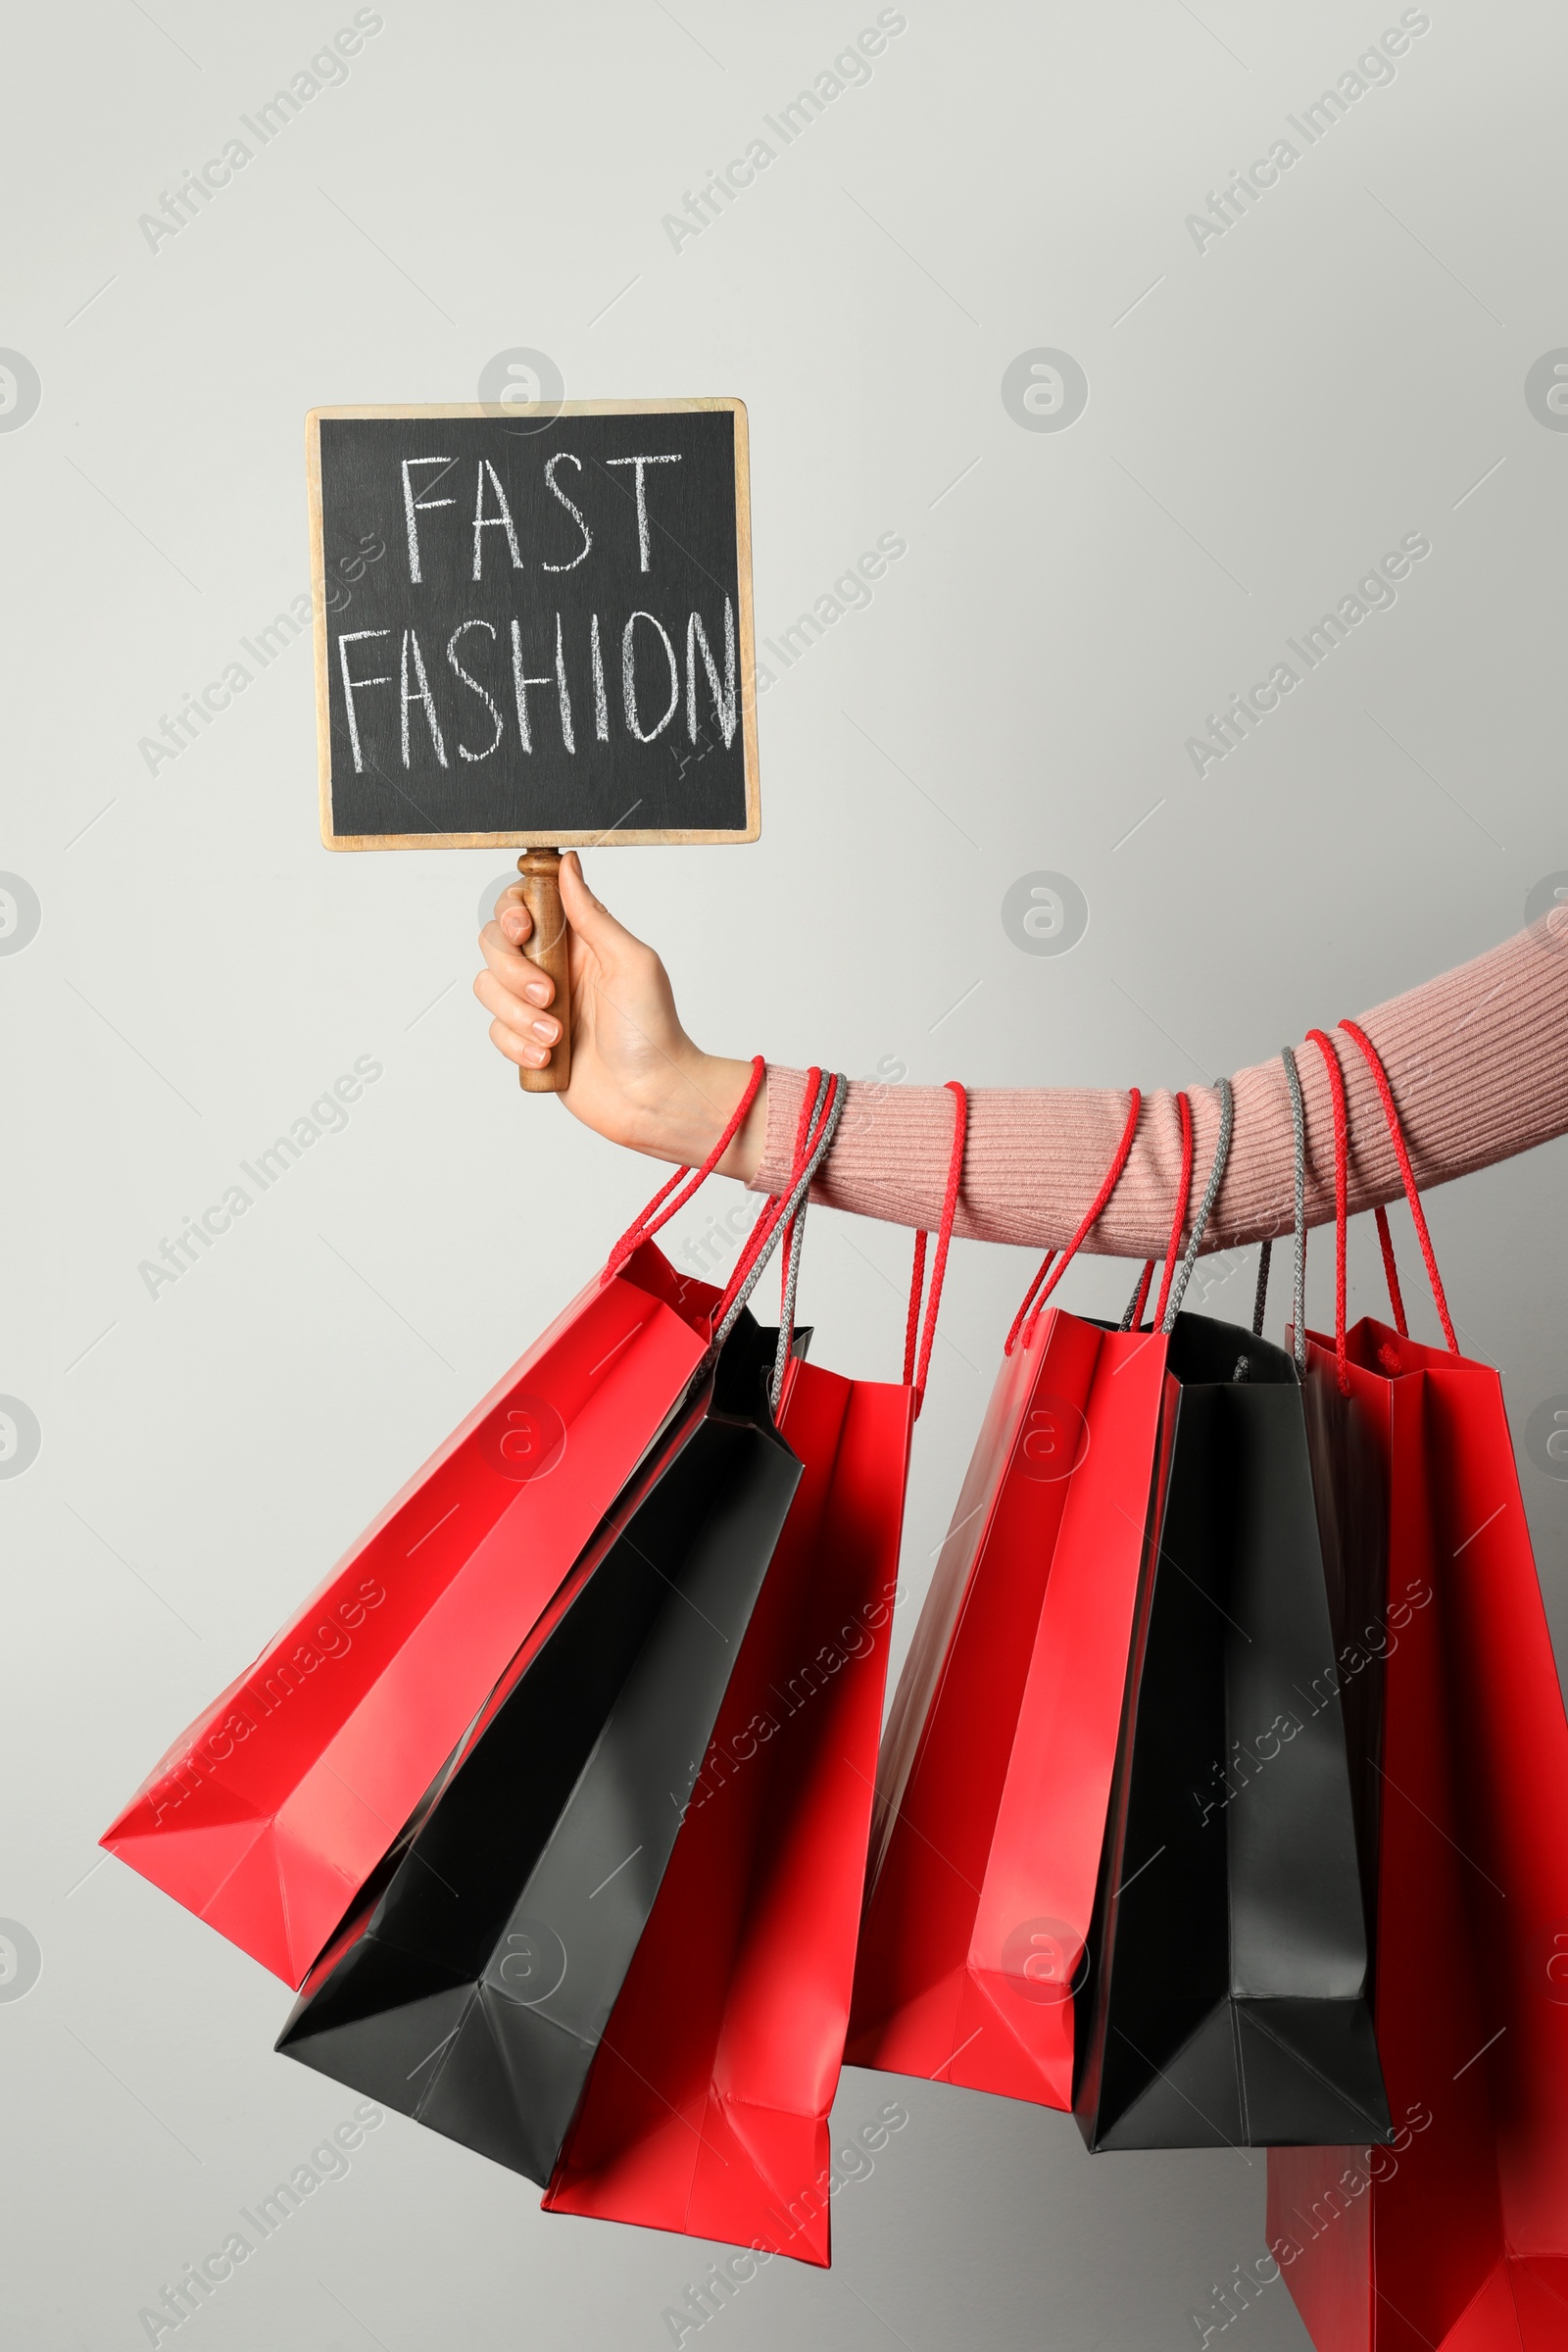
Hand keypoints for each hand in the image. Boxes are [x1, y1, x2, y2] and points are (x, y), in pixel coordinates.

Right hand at [474, 853, 766, 1178]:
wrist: (652, 1096)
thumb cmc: (654, 1030)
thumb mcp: (632, 961)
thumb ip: (592, 915)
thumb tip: (568, 865)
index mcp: (577, 942)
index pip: (523, 906)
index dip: (512, 912)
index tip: (524, 929)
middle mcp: (552, 968)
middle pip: (494, 944)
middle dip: (513, 971)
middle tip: (549, 995)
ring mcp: (537, 1006)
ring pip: (489, 990)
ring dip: (518, 1015)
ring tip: (558, 1035)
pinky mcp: (528, 1042)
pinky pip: (496, 1033)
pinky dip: (518, 1044)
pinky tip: (549, 1056)